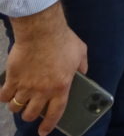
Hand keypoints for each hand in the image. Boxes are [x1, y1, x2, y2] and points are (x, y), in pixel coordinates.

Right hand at [1, 3, 87, 134]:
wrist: (42, 31)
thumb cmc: (63, 40)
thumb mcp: (81, 52)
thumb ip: (82, 66)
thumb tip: (83, 73)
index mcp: (61, 87)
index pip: (55, 113)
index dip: (49, 125)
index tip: (43, 132)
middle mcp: (42, 91)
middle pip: (31, 113)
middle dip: (30, 115)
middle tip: (30, 110)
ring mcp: (26, 86)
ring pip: (16, 107)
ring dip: (17, 106)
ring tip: (19, 101)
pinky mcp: (12, 78)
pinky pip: (4, 96)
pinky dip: (4, 97)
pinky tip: (7, 93)